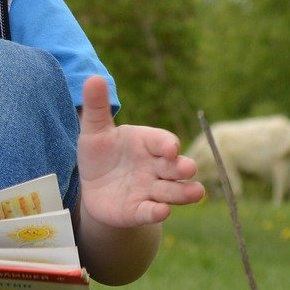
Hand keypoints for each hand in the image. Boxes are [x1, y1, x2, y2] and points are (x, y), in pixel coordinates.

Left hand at [76, 75, 203, 226]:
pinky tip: (161, 212)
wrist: (94, 188)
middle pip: (176, 167)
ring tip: (196, 193)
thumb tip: (94, 77)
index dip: (168, 144)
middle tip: (188, 168)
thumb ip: (96, 107)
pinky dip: (157, 212)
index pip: (164, 141)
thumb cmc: (100, 154)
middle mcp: (156, 167)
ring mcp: (150, 190)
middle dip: (183, 168)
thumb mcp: (94, 130)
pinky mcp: (140, 211)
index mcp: (148, 143)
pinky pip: (151, 212)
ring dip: (184, 193)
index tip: (170, 148)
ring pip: (172, 191)